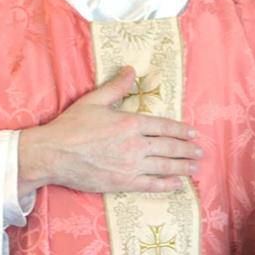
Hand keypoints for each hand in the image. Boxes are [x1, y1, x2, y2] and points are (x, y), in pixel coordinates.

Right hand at [18, 66, 201, 193]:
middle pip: (169, 147)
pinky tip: (178, 184)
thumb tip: (131, 70)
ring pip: (165, 166)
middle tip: (200, 151)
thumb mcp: (94, 101)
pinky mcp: (123, 183)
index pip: (164, 126)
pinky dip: (167, 185)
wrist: (54, 154)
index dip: (181, 130)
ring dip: (183, 166)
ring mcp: (131, 165)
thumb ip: (116, 87)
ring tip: (196, 166)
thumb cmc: (72, 126)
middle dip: (187, 149)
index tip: (193, 133)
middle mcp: (135, 145)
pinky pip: (151, 185)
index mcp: (130, 122)